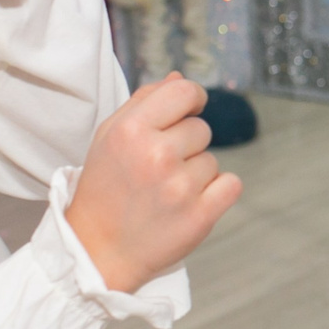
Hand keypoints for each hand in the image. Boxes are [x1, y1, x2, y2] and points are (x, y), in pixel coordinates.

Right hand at [63, 75, 240, 292]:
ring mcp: (180, 187)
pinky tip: (189, 204)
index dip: (191, 100)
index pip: (184, 92)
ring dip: (196, 174)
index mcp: (131, 129)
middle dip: (186, 145)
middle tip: (158, 170)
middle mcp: (157, 154)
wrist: (97, 251)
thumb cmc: (104, 190)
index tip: (187, 112)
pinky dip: (217, 193)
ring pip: (212, 160)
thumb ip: (145, 101)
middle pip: (202, 129)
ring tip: (164, 193)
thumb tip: (179, 77)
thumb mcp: (109, 137)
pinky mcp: (201, 215)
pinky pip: (231, 184)